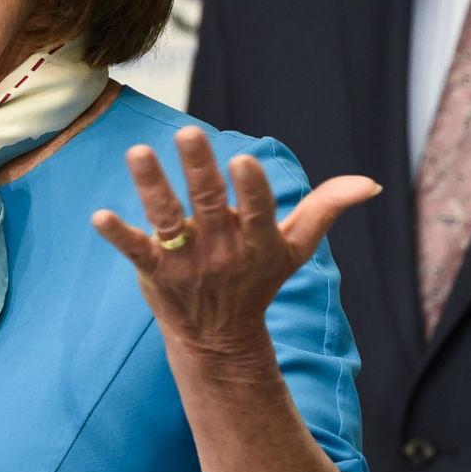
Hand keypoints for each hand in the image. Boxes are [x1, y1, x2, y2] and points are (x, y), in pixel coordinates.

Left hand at [91, 127, 378, 356]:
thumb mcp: (295, 248)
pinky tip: (99, 216)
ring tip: (137, 152)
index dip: (251, 189)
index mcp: (257, 241)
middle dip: (199, 169)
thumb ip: (326, 209)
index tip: (244, 160)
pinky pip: (135, 250)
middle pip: (209, 204)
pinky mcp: (155, 272)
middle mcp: (221, 249)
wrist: (220, 339)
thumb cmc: (258, 280)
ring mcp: (186, 261)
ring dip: (152, 186)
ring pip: (168, 219)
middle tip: (188, 132)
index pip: (258, 211)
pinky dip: (118, 234)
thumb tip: (371, 182)